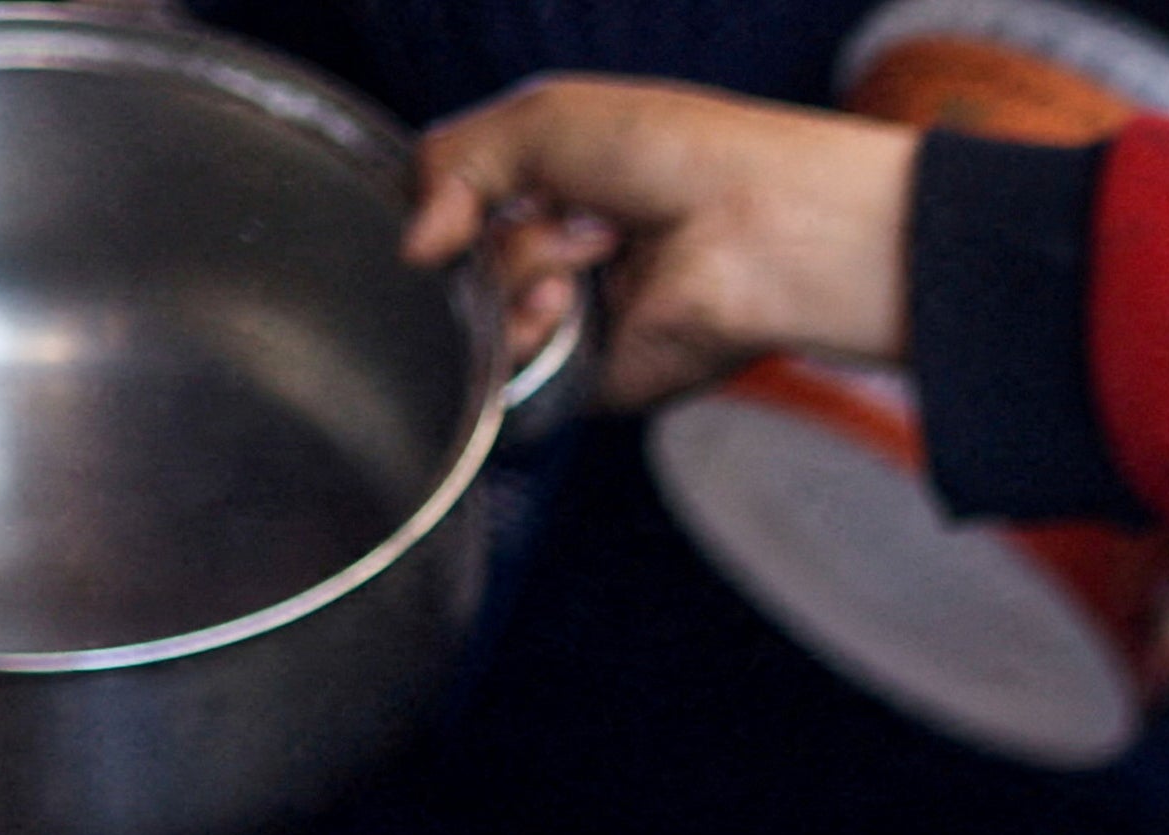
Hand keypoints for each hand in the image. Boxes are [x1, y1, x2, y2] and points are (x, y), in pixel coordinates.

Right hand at [407, 77, 916, 410]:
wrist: (757, 228)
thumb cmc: (679, 156)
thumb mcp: (539, 119)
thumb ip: (447, 163)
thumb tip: (411, 244)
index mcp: (554, 190)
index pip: (451, 205)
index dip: (450, 194)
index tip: (479, 181)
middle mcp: (560, 258)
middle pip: (455, 260)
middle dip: (499, 225)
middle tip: (577, 210)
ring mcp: (574, 323)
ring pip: (476, 310)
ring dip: (521, 266)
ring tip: (597, 247)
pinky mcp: (589, 381)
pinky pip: (509, 370)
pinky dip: (527, 325)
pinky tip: (576, 299)